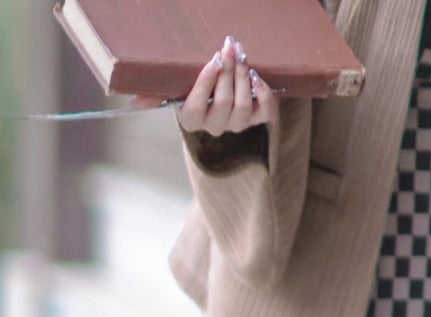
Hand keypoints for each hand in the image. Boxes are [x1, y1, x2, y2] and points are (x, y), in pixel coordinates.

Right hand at [131, 34, 276, 134]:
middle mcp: (215, 126)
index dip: (206, 85)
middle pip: (224, 103)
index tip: (213, 61)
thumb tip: (135, 101)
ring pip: (243, 106)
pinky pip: (265, 113)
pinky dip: (265, 95)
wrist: (214, 99)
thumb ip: (154, 93)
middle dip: (228, 73)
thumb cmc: (188, 88)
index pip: (197, 107)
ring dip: (244, 78)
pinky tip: (257, 77)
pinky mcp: (255, 119)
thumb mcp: (172, 89)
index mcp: (191, 119)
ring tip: (240, 55)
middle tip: (229, 47)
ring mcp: (236, 124)